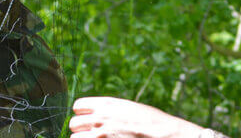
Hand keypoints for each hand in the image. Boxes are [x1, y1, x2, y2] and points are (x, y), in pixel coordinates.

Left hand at [70, 97, 204, 137]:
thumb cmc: (152, 122)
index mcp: (106, 105)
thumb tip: (95, 113)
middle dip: (81, 129)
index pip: (78, 106)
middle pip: (73, 123)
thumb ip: (108, 110)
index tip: (89, 119)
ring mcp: (101, 135)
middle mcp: (100, 119)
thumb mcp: (128, 108)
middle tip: (93, 133)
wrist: (167, 135)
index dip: (83, 114)